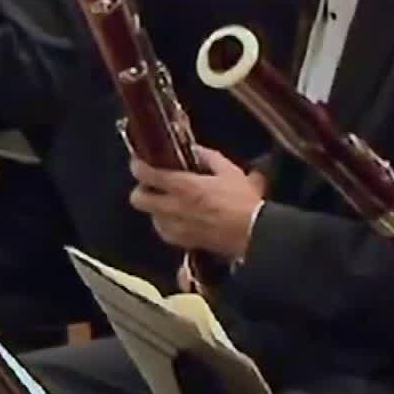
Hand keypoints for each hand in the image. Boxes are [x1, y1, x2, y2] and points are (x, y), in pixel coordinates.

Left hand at [129, 147, 266, 261]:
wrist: (255, 234)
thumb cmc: (244, 202)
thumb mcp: (230, 171)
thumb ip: (209, 157)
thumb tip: (196, 150)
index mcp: (185, 186)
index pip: (148, 175)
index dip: (138, 167)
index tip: (138, 163)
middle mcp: (175, 208)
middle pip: (139, 200)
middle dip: (141, 191)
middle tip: (151, 185)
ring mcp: (177, 228)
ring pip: (151, 217)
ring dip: (155, 208)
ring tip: (167, 203)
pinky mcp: (185, 243)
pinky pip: (165, 233)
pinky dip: (166, 225)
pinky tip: (178, 220)